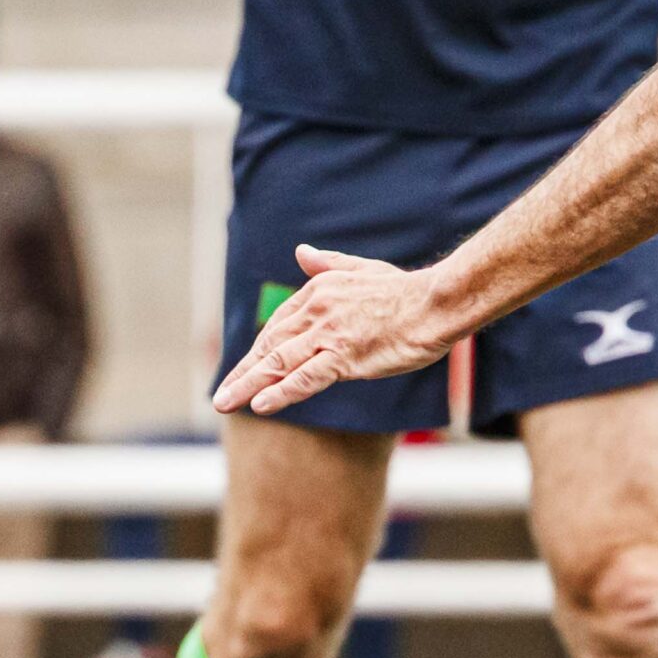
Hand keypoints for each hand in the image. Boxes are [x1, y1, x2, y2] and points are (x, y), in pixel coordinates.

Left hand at [212, 245, 459, 415]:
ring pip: (279, 363)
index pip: (277, 327)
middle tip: (219, 397)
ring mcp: (329, 334)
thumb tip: (301, 251)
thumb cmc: (405, 290)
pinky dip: (282, 391)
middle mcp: (316, 311)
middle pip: (270, 347)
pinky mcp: (345, 355)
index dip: (258, 353)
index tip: (242, 372)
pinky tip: (261, 406)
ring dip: (248, 385)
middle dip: (242, 373)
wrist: (437, 302)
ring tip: (224, 404)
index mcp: (317, 292)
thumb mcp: (361, 270)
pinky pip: (307, 377)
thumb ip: (328, 263)